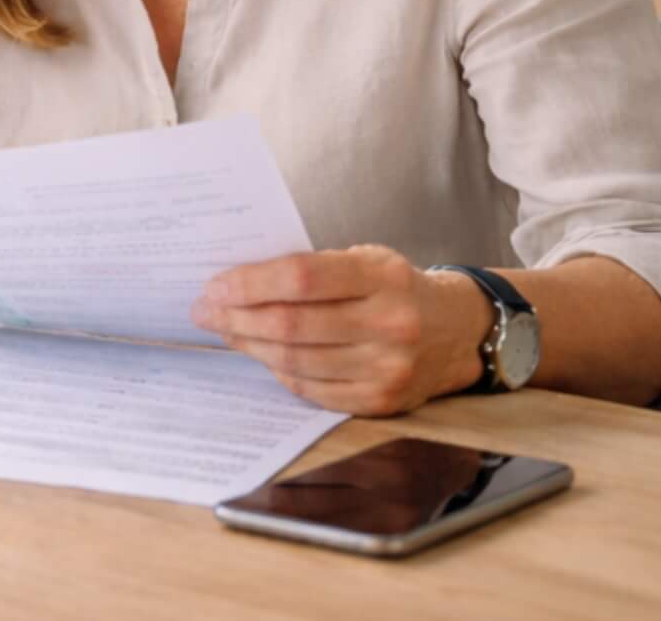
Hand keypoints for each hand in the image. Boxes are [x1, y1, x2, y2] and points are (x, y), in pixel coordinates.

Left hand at [191, 245, 495, 415]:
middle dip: (236, 317)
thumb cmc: (394, 288)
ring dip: (249, 345)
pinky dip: (278, 371)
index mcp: (383, 277)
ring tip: (224, 330)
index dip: (249, 282)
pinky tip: (261, 354)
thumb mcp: (364, 260)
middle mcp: (391, 324)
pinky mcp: (381, 402)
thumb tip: (237, 281)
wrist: (457, 331)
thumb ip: (312, 267)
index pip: (301, 277)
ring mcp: (388, 368)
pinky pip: (311, 389)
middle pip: (292, 324)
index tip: (213, 285)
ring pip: (295, 360)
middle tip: (204, 310)